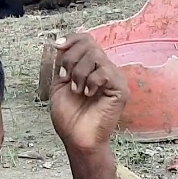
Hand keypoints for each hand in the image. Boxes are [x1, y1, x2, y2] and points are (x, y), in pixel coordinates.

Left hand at [48, 33, 129, 151]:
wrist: (76, 139)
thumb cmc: (69, 117)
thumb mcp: (59, 84)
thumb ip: (63, 63)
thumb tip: (60, 44)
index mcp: (90, 67)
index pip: (86, 40)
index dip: (72, 39)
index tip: (57, 47)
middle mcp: (104, 69)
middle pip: (89, 44)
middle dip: (71, 59)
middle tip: (66, 78)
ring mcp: (113, 78)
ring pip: (95, 56)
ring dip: (79, 73)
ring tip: (77, 90)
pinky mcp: (120, 89)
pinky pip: (104, 72)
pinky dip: (91, 81)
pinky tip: (88, 94)